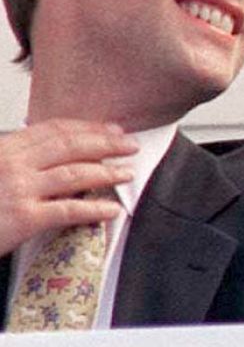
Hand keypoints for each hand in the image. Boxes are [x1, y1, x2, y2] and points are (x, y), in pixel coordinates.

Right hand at [0, 120, 138, 256]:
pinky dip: (94, 209)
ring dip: (108, 172)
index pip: (54, 130)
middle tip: (129, 145)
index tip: (110, 129)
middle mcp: (13, 164)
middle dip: (106, 143)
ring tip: (127, 173)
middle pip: (70, 146)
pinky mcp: (24, 218)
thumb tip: (49, 155)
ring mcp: (19, 190)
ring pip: (76, 174)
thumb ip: (15, 158)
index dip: (87, 128)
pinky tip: (111, 210)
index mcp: (4, 148)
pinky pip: (69, 210)